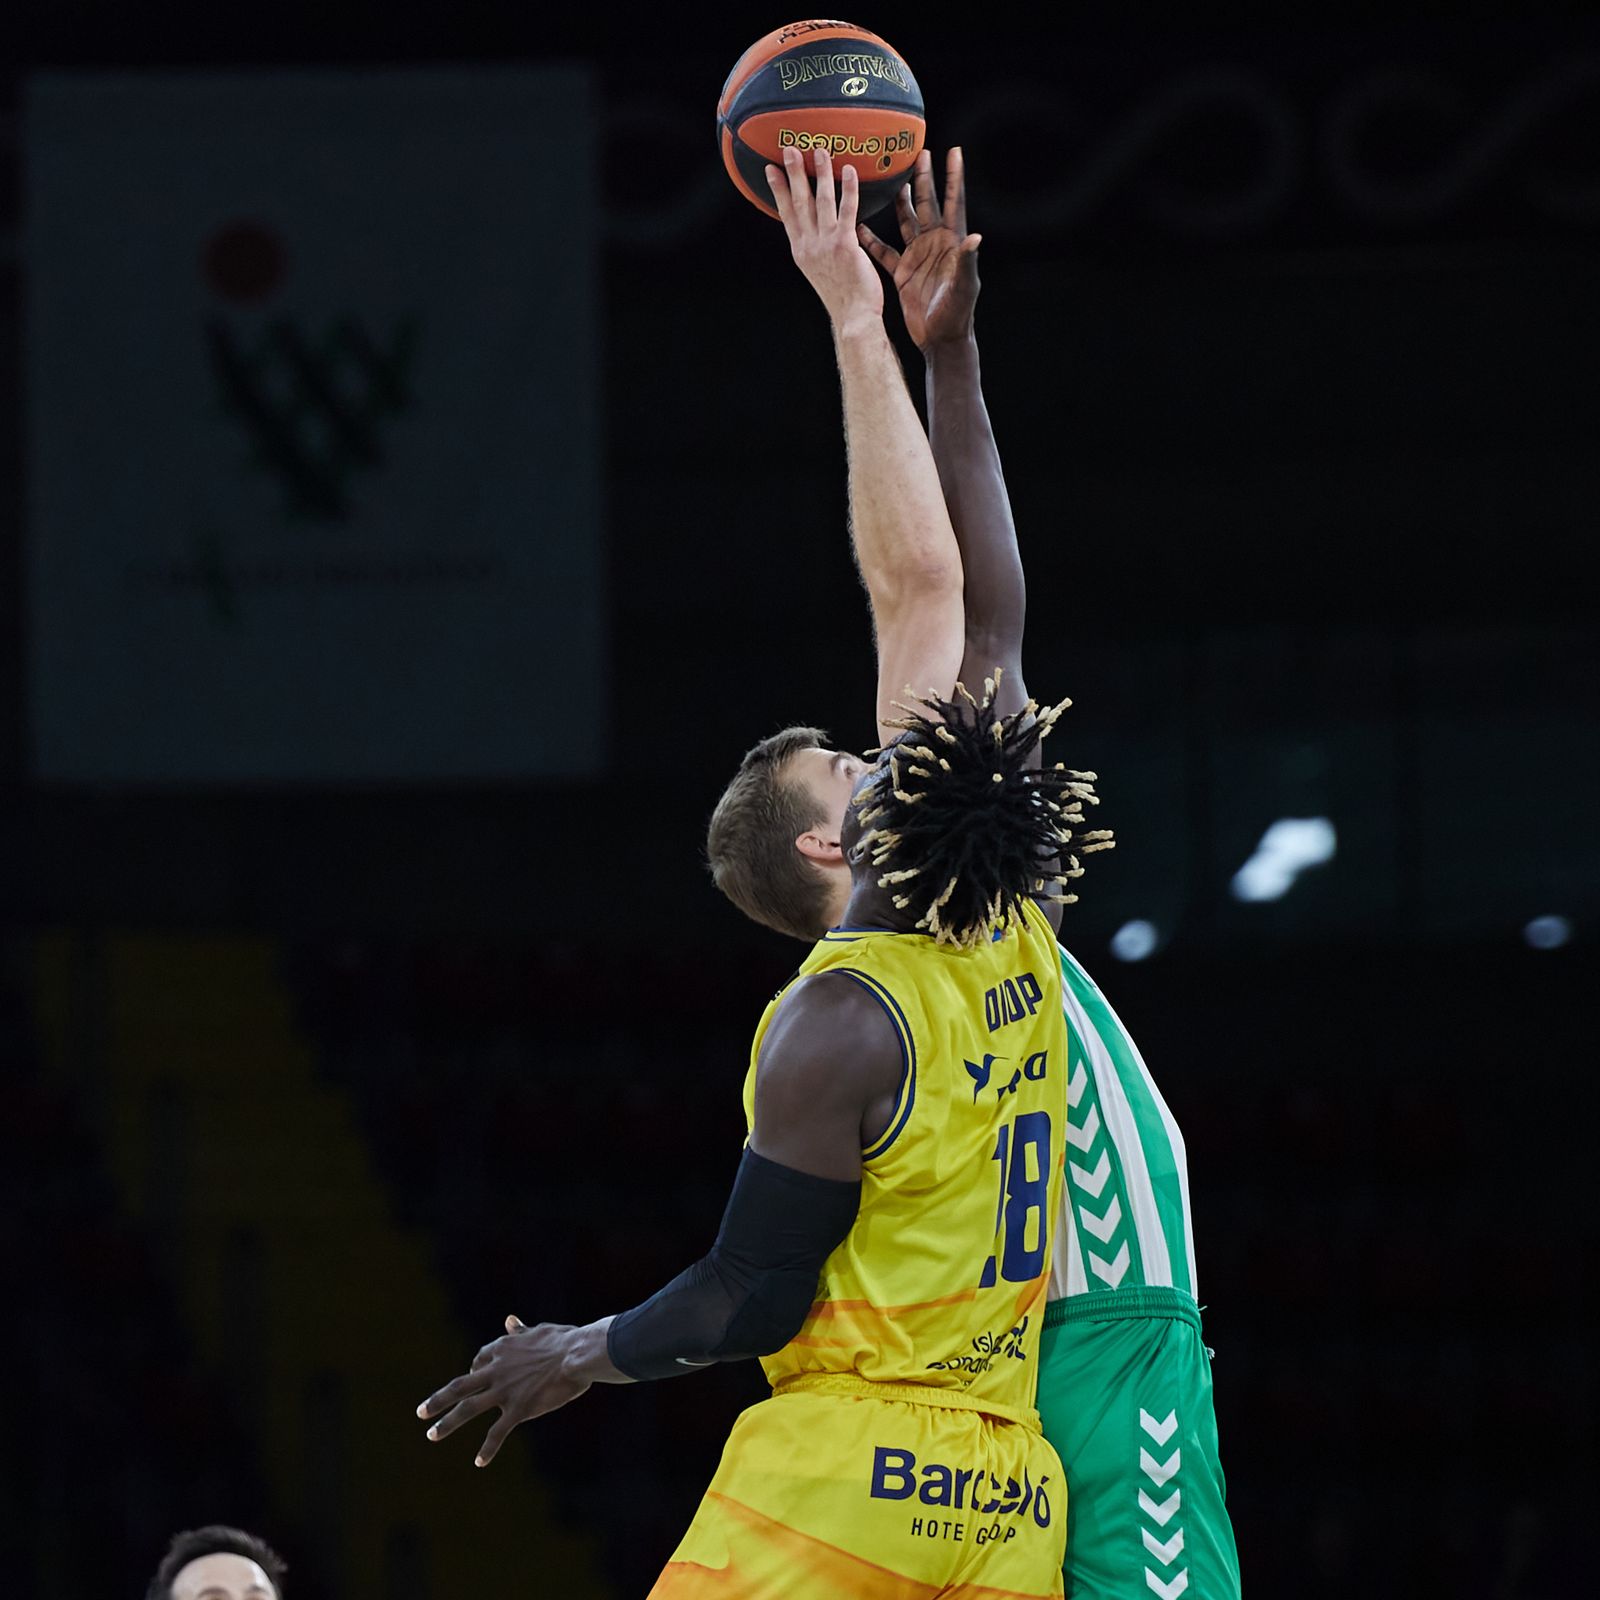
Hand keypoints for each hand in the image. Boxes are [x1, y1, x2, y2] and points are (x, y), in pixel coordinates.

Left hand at [417, 1315, 600, 1467]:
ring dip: (447, 1423)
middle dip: (438, 1400)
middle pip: (460, 1386)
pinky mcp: (518, 1408)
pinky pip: (498, 1432)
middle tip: (420, 1413)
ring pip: (468, 1408)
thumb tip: (509, 1320)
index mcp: (503, 1349)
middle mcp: (497, 1370)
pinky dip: (487, 1448)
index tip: (473, 1376)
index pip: (479, 1360)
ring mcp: (504, 1391)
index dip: (474, 1370)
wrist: (578, 1355)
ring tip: (431, 1435)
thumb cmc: (564, 1341)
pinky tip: (479, 1461)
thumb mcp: (539, 1332)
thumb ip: (520, 1332)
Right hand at [766, 145, 882, 331]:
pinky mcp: (846, 246)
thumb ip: (815, 248)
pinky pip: (847, 211)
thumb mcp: (819, 271)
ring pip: (821, 202)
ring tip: (820, 151)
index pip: (786, 213)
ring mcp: (826, 245)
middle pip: (799, 202)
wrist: (852, 317)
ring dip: (820, 174)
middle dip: (793, 173)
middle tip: (789, 149)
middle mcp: (809, 245)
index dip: (778, 190)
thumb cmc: (842, 297)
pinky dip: (848, 189)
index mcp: (801, 250)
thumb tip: (816, 231)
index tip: (771, 169)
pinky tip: (849, 171)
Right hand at [859, 147, 980, 349]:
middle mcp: (935, 244)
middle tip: (917, 151)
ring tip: (890, 178)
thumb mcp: (963, 287)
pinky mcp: (903, 272)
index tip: (954, 151)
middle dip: (924, 177)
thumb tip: (975, 238)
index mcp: (951, 242)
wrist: (940, 341)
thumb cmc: (957, 315)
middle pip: (928, 203)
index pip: (953, 202)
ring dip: (899, 201)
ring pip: (906, 221)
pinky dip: (871, 240)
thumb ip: (966, 261)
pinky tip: (858, 227)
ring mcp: (918, 257)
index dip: (954, 177)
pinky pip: (884, 252)